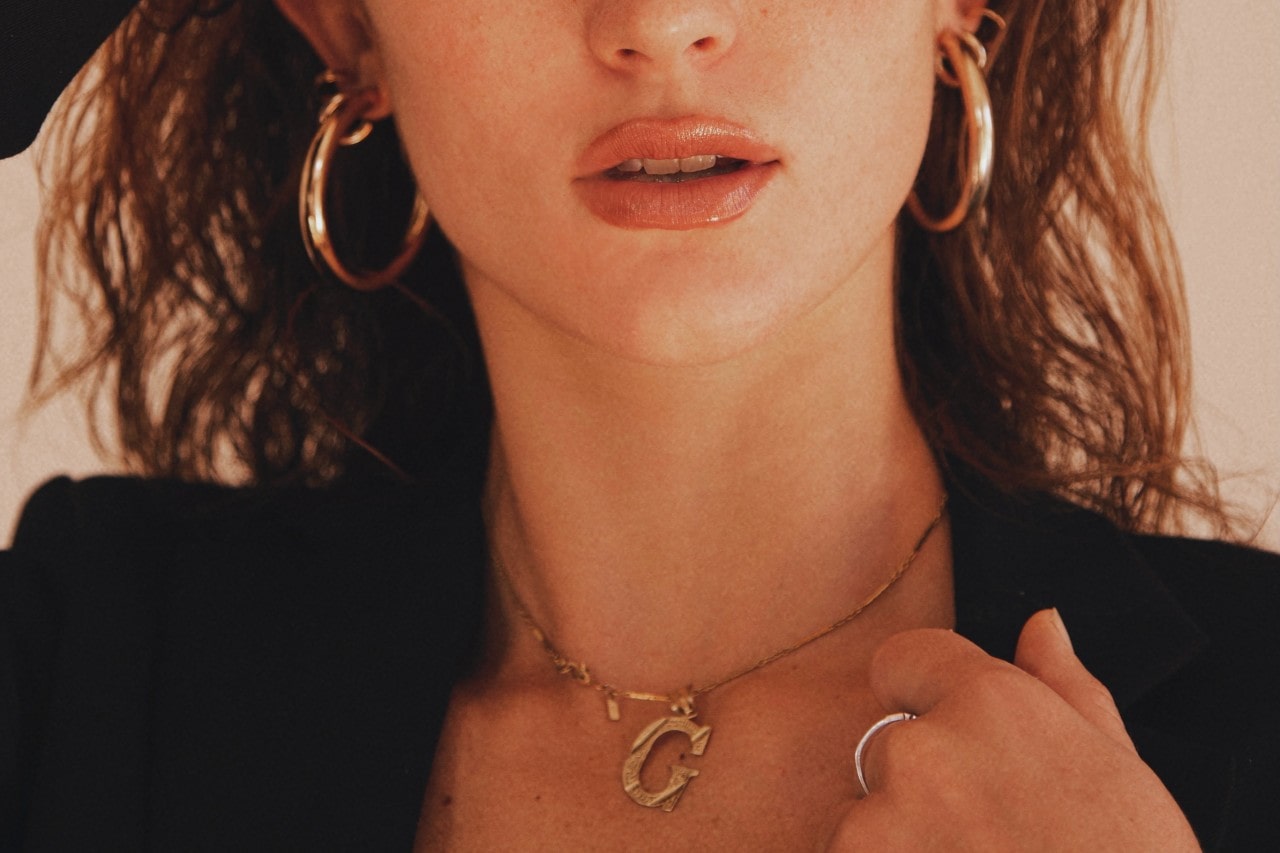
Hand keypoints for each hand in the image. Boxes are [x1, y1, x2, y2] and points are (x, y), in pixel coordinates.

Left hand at [823, 610, 1199, 850]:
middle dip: (922, 789)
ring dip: (902, 846)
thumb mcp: (1117, 772)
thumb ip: (1063, 687)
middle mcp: (922, 748)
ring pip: (867, 822)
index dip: (920, 694)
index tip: (941, 733)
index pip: (903, 657)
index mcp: (989, 704)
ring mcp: (879, 821)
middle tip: (990, 839)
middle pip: (888, 749)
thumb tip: (1042, 624)